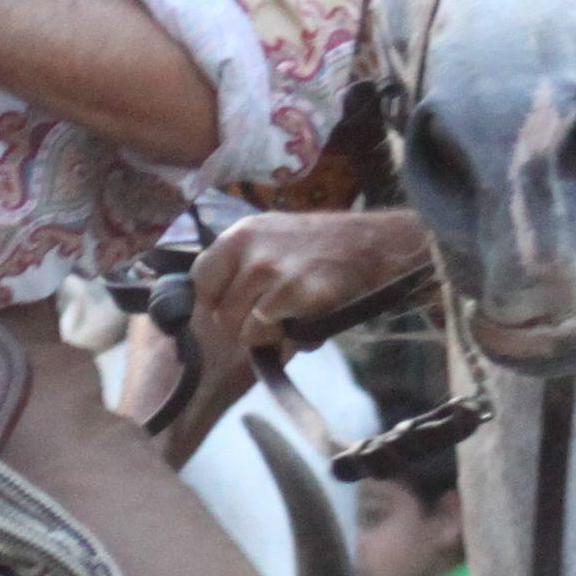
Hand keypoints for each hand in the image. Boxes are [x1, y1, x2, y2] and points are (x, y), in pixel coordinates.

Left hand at [187, 209, 435, 383]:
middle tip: (274, 316)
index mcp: (240, 234)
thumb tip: (209, 307)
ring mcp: (271, 272)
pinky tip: (309, 322)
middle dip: (244, 324)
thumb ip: (240, 265)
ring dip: (268, 335)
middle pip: (220, 313)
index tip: (237, 305)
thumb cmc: (321, 249)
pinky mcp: (295, 295)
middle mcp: (250, 250)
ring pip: (243, 331)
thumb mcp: (273, 239)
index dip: (216, 300)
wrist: (375, 245)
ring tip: (293, 318)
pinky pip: (272, 338)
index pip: (200, 279)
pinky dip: (291, 341)